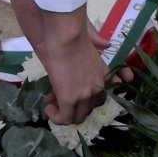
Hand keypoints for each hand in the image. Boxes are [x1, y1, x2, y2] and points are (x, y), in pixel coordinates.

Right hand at [36, 10, 110, 127]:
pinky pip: (64, 119)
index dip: (85, 101)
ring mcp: (85, 96)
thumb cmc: (75, 37)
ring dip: (64, 114)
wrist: (67, 37)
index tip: (74, 97)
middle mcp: (98, 89)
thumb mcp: (92, 45)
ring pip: (76, 118)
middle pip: (88, 110)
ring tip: (54, 105)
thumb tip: (108, 44)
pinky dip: (56, 117)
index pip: (99, 99)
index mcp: (103, 77)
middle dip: (74, 108)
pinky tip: (49, 109)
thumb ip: (100, 50)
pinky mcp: (69, 100)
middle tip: (60, 100)